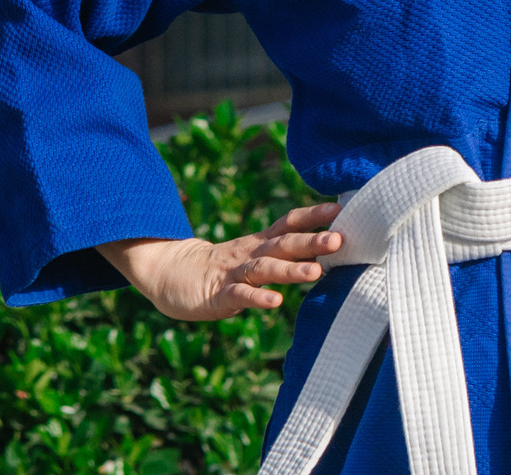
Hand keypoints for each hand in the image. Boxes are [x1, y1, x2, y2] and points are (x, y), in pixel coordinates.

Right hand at [94, 201, 343, 319]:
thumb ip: (281, 253)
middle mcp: (250, 253)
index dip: (313, 216)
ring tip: (316, 271)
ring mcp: (233, 273)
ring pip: (264, 268)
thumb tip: (323, 251)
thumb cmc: (221, 267)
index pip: (289, 223)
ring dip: (290, 269)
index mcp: (259, 242)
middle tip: (339, 239)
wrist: (169, 274)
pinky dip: (258, 298)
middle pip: (283, 243)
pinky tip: (276, 302)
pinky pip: (241, 296)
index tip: (340, 209)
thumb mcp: (252, 255)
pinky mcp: (218, 295)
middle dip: (312, 241)